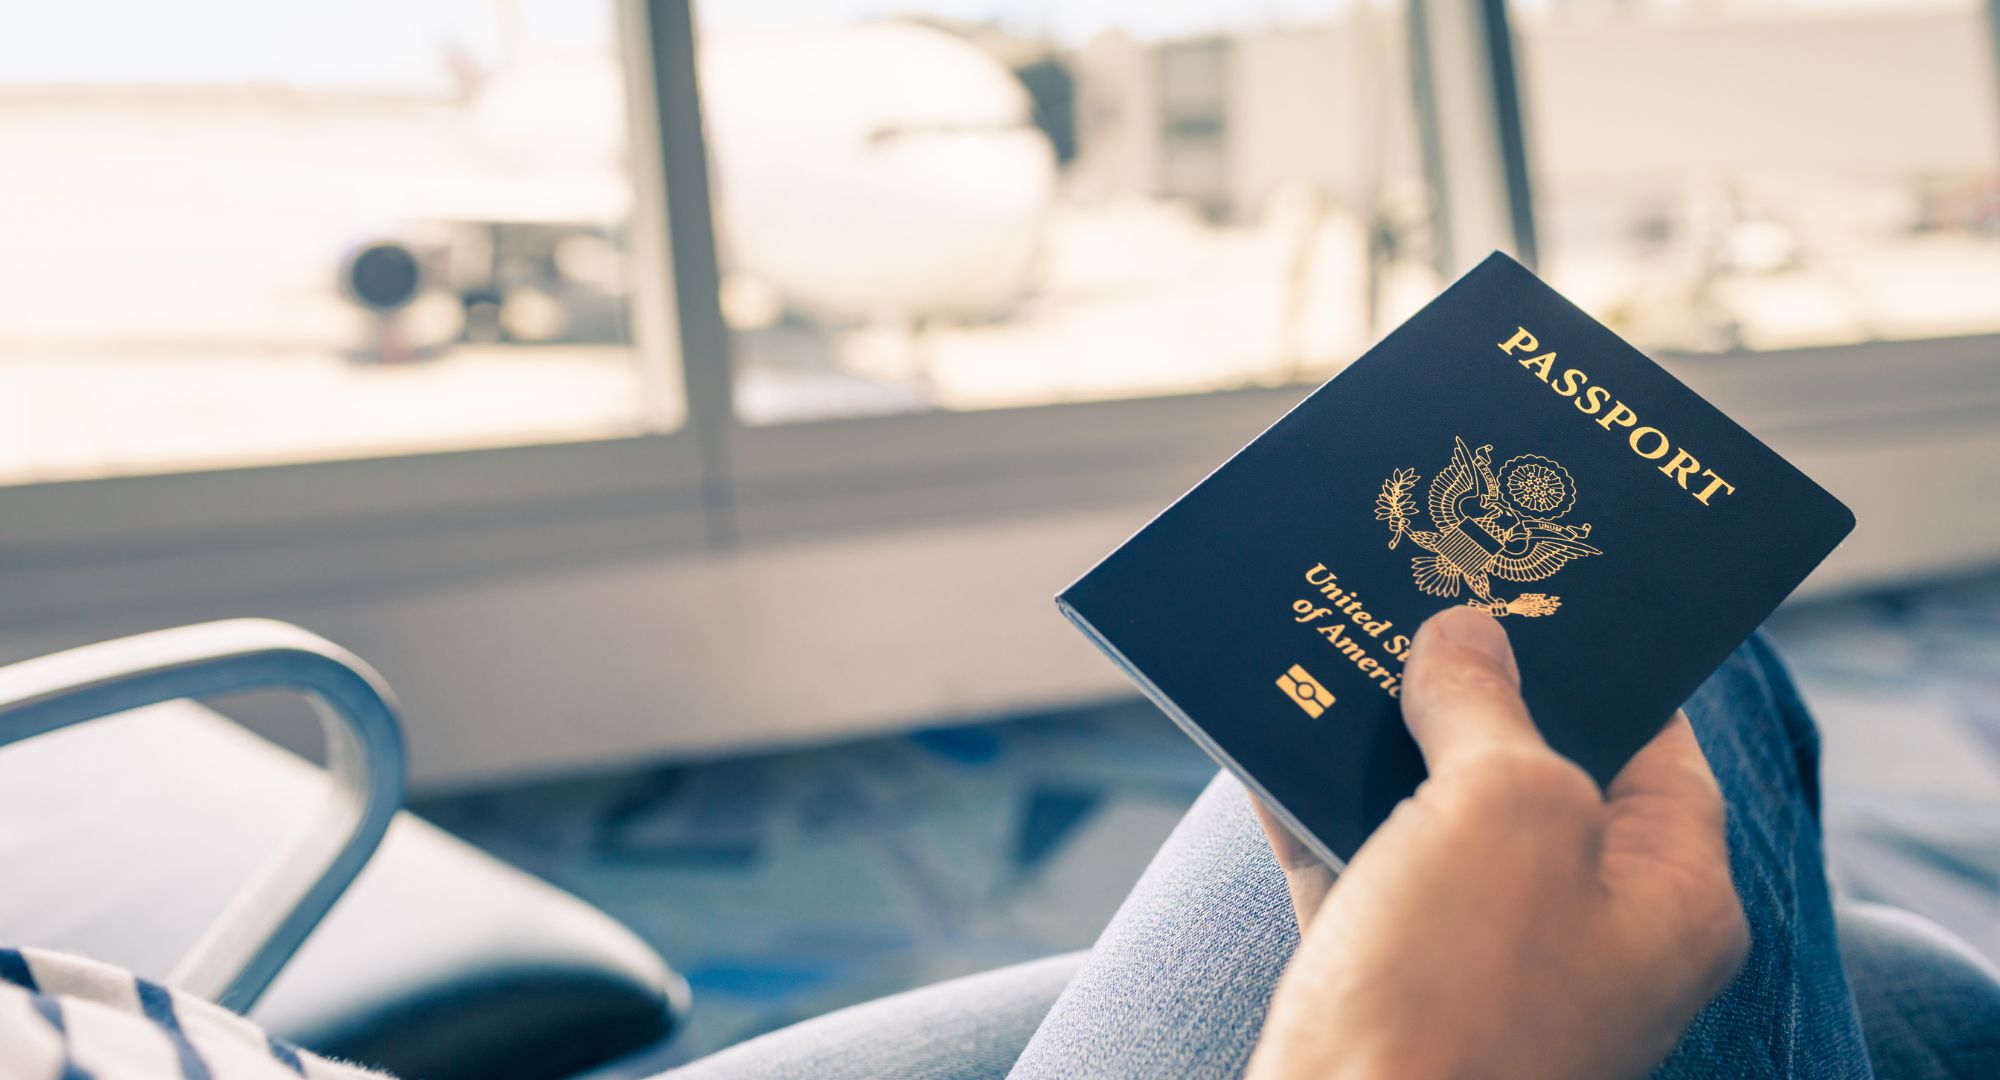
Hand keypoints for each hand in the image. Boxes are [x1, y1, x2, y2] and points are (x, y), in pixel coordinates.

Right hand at [1246, 607, 1747, 1079]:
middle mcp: (1583, 932)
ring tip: (1335, 645)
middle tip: (1415, 597)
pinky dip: (1312, 804)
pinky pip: (1352, 867)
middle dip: (1467, 688)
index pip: (1657, 745)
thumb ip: (1489, 706)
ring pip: (1431, 817)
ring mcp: (1480, 965)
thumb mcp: (1502, 808)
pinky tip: (1268, 735)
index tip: (1533, 583)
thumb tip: (1465, 635)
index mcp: (1665, 897)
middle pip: (1532, 774)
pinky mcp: (1383, 986)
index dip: (1597, 658)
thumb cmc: (1458, 995)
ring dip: (1379, 740)